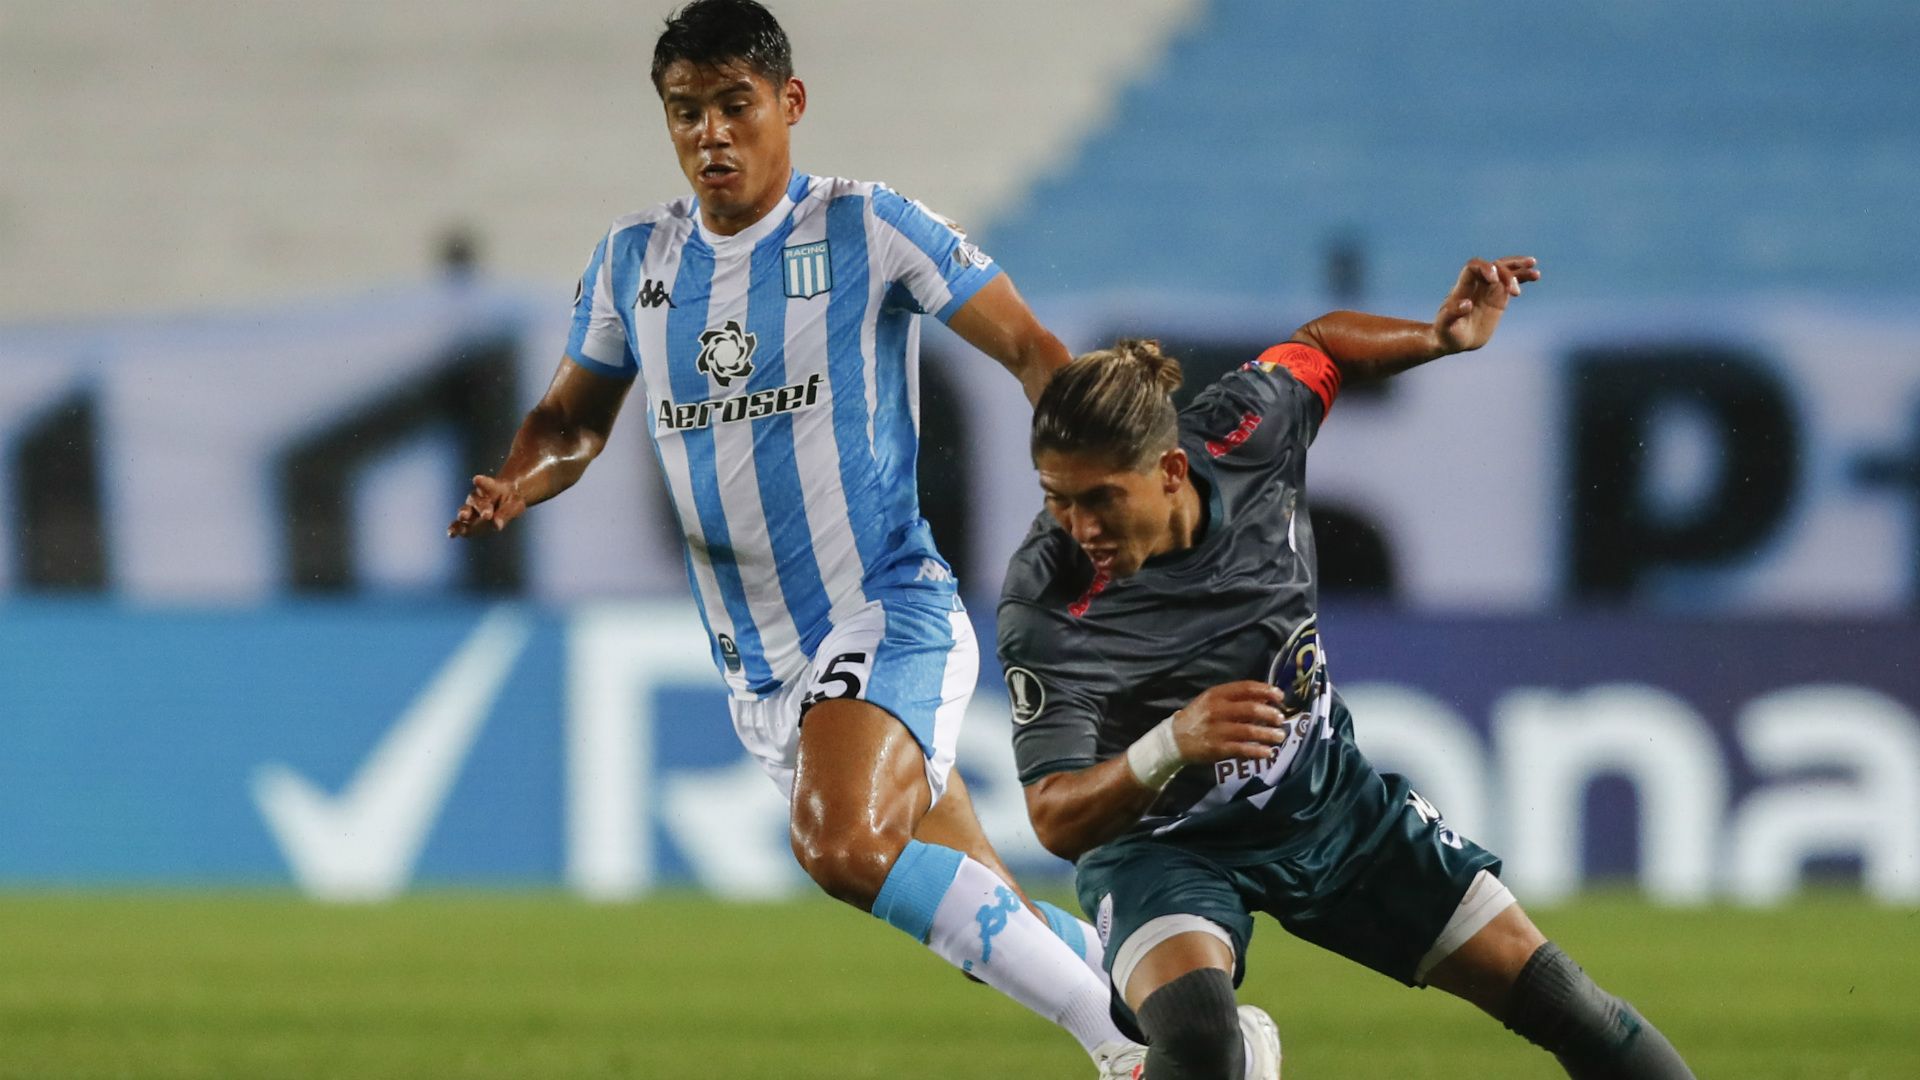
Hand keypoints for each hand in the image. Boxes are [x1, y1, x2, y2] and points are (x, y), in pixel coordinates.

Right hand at [447, 474, 526, 537]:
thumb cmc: (511, 500)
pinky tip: (451, 534)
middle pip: (477, 500)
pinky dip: (456, 529)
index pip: (487, 484)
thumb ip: (505, 513)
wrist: (506, 500)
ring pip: (466, 510)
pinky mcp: (467, 521)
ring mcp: (471, 508)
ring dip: (464, 514)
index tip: (477, 479)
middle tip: (487, 515)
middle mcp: (478, 497)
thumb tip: (497, 525)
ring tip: (462, 518)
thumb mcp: (514, 505)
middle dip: (481, 507)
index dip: (482, 482)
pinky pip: (460, 524)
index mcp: (492, 488)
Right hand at [1169, 681, 1288, 763]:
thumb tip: (1266, 696)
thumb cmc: (1199, 716)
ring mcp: (1217, 730)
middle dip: (1270, 714)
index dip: (1266, 691)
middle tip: (1281, 719)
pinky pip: (1242, 749)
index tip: (1280, 696)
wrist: (1175, 739)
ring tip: (1280, 736)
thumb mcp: (1212, 700)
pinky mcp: (1217, 748)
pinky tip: (1267, 752)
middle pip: (1250, 709)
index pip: (1246, 688)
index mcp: (1216, 694)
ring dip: (1268, 734)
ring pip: (1249, 731)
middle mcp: (1217, 710)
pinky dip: (1257, 751)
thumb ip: (1235, 697)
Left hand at [1433, 256, 1539, 353]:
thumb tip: (1466, 304)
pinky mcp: (1498, 298)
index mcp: (1463, 288)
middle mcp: (1477, 284)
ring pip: (1505, 271)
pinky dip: (1522, 277)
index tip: (1494, 280)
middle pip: (1493, 266)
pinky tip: (1535, 275)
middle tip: (1514, 291)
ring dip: (1519, 269)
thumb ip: (1452, 314)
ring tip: (1535, 273)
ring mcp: (1488, 289)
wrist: (1452, 339)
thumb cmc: (1446, 333)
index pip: (1473, 267)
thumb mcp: (1445, 327)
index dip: (1485, 268)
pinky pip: (1511, 282)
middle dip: (1506, 273)